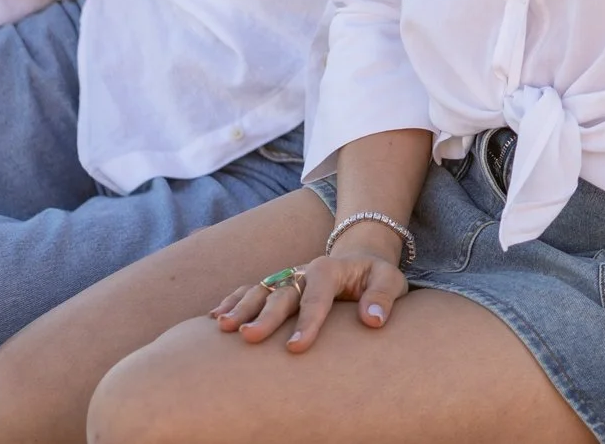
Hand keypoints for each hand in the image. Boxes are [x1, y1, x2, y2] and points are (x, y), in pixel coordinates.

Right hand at [210, 225, 410, 352]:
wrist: (360, 258)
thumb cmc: (376, 275)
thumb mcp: (390, 279)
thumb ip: (383, 296)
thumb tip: (372, 319)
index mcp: (330, 269)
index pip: (318, 295)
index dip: (307, 321)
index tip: (295, 347)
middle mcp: (303, 272)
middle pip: (282, 293)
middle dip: (264, 315)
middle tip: (248, 337)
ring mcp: (288, 278)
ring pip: (260, 290)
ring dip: (241, 307)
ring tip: (222, 327)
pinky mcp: (278, 286)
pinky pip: (251, 290)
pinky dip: (232, 301)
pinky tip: (213, 317)